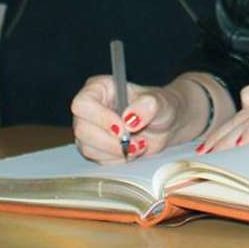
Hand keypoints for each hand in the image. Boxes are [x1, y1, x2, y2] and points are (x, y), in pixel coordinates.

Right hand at [70, 75, 189, 163]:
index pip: (83, 104)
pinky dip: (117, 159)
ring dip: (116, 151)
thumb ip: (148, 106)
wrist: (166, 125)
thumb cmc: (161, 106)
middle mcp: (90, 108)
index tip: (123, 128)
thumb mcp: (160, 102)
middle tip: (135, 141)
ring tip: (139, 144)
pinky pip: (98, 160)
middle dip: (110, 141)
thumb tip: (130, 118)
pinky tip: (133, 150)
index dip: (100, 118)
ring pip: (87, 148)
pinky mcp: (95, 147)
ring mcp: (90, 128)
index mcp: (100, 88)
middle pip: (82, 129)